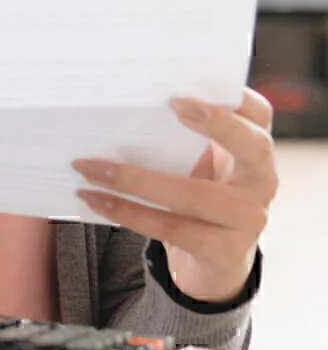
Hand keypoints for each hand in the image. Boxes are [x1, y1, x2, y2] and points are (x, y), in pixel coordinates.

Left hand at [72, 88, 276, 302]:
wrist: (210, 261)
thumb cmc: (194, 197)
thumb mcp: (195, 164)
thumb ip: (175, 139)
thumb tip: (117, 110)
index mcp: (251, 151)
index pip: (259, 115)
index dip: (238, 99)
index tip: (195, 88)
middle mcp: (261, 182)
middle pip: (253, 147)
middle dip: (218, 125)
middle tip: (173, 106)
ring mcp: (249, 220)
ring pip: (195, 196)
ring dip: (133, 180)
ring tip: (88, 167)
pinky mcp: (227, 253)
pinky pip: (172, 230)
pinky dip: (127, 212)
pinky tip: (93, 199)